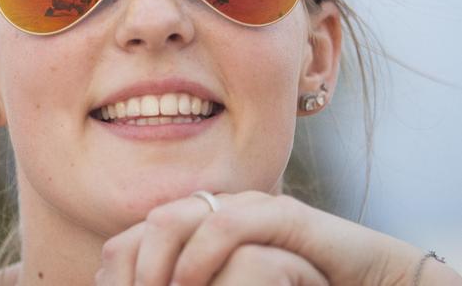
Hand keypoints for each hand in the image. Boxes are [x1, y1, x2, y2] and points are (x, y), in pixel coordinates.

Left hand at [95, 191, 435, 285]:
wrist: (367, 278)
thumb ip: (194, 283)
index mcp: (204, 228)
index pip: (140, 235)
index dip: (119, 266)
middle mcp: (221, 211)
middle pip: (154, 222)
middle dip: (132, 264)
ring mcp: (250, 209)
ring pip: (180, 216)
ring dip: (157, 261)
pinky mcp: (284, 215)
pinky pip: (228, 221)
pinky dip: (201, 253)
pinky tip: (187, 282)